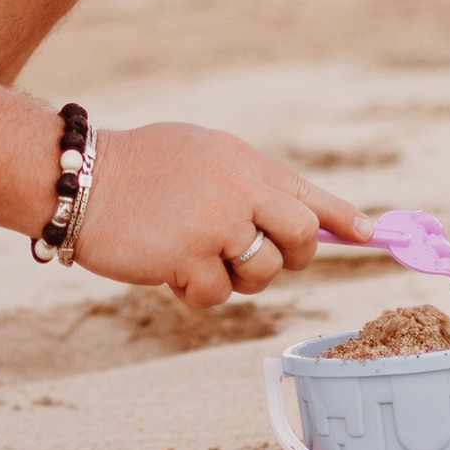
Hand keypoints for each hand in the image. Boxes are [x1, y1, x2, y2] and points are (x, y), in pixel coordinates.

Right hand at [72, 121, 370, 311]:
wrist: (79, 178)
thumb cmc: (136, 168)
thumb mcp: (200, 155)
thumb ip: (246, 182)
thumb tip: (297, 215)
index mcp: (243, 161)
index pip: (307, 192)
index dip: (342, 217)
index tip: (369, 234)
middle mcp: (239, 187)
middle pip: (301, 236)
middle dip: (290, 257)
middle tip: (255, 258)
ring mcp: (217, 221)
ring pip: (262, 273)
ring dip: (234, 278)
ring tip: (196, 258)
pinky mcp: (191, 254)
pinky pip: (217, 295)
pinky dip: (196, 292)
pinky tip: (168, 268)